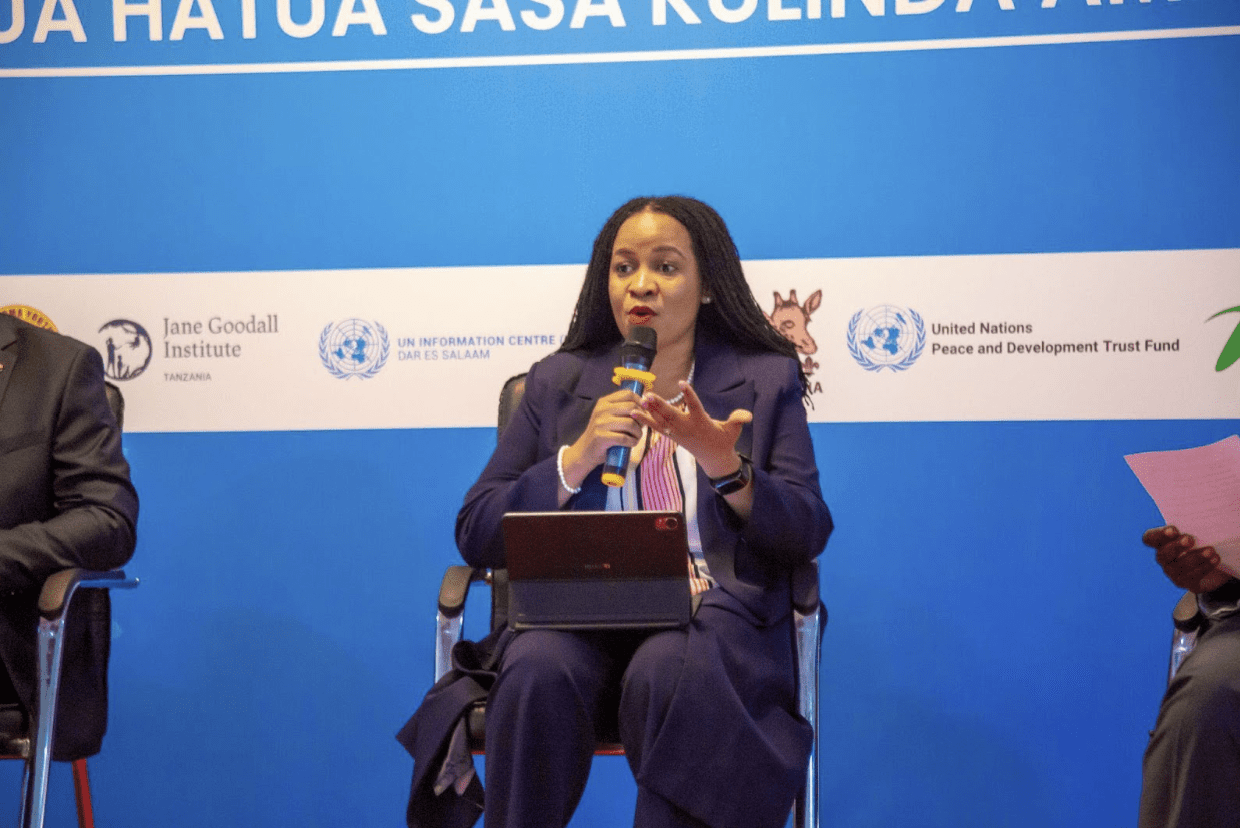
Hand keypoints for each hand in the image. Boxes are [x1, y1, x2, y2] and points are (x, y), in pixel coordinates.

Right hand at [559, 388, 643, 487]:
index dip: (640, 401)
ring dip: (638, 432)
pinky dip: (632, 441)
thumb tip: (645, 405)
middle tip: (641, 427)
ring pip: (630, 423)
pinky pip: (624, 438)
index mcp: (604, 402)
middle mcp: (601, 410)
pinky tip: (632, 443)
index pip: (627, 394)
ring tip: (636, 437)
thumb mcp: (609, 417)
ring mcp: (600, 423)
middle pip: (631, 407)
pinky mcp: (601, 437)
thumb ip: (623, 410)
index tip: (645, 410)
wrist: (585, 451)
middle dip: (641, 418)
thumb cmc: (602, 434)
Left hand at [633, 382, 751, 478]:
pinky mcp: (671, 435)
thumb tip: (747, 416)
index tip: (682, 383)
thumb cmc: (724, 440)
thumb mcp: (734, 430)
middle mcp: (687, 427)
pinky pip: (656, 427)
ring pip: (661, 420)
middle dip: (659, 405)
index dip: (688, 395)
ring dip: (649, 411)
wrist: (714, 458)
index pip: (695, 406)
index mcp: (702, 422)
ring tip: (639, 401)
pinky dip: (645, 420)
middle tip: (648, 395)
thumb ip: (738, 420)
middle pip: (671, 414)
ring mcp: (677, 432)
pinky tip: (634, 413)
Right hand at [1144, 525, 1230, 593]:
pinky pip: (1192, 576)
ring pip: (1179, 566)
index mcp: (1161, 542)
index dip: (1159, 535)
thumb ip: (1193, 524)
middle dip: (1176, 547)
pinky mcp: (1184, 582)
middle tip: (1190, 539)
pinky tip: (1215, 559)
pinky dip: (1204, 567)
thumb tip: (1204, 510)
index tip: (1174, 529)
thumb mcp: (1195, 531)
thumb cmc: (1200, 541)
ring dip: (1195, 557)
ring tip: (1211, 550)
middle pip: (1163, 554)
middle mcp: (1163, 557)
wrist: (1209, 564)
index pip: (1149, 538)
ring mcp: (1172, 571)